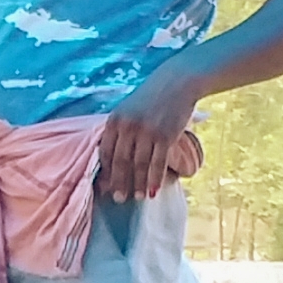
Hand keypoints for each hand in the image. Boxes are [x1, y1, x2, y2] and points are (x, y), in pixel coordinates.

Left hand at [97, 71, 198, 200]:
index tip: (105, 187)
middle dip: (119, 183)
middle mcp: (128, 127)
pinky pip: (157, 163)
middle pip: (120, 162)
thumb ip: (119, 130)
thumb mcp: (128, 110)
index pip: (105, 152)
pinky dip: (155, 179)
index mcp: (114, 120)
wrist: (177, 82)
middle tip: (118, 199)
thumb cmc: (151, 98)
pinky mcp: (165, 135)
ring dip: (138, 184)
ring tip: (138, 197)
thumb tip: (110, 159)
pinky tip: (153, 191)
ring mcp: (147, 131)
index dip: (105, 172)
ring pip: (139, 165)